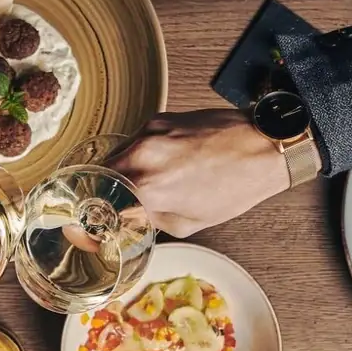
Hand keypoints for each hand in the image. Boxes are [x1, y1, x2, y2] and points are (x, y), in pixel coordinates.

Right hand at [107, 109, 289, 237]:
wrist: (263, 146)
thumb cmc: (235, 187)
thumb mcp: (190, 223)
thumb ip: (152, 220)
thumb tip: (132, 219)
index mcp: (148, 189)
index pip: (99, 208)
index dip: (89, 224)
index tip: (88, 231)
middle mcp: (141, 157)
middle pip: (97, 179)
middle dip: (99, 196)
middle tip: (108, 207)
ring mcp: (148, 134)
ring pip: (112, 157)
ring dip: (115, 174)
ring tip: (131, 187)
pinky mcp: (157, 119)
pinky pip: (133, 141)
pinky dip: (135, 156)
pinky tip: (151, 166)